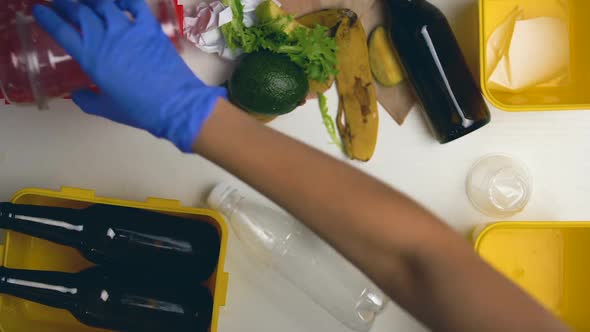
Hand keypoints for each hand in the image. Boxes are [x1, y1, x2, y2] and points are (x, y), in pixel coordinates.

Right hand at [32, 0, 226, 151]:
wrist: (175, 105)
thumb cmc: (140, 110)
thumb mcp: (107, 109)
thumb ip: (87, 100)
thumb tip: (77, 94)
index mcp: (91, 58)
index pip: (62, 31)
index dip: (48, 18)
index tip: (40, 11)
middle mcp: (106, 38)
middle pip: (80, 12)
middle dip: (66, 5)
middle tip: (61, 2)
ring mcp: (129, 30)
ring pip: (104, 4)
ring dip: (92, 0)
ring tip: (87, 1)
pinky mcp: (150, 28)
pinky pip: (134, 4)